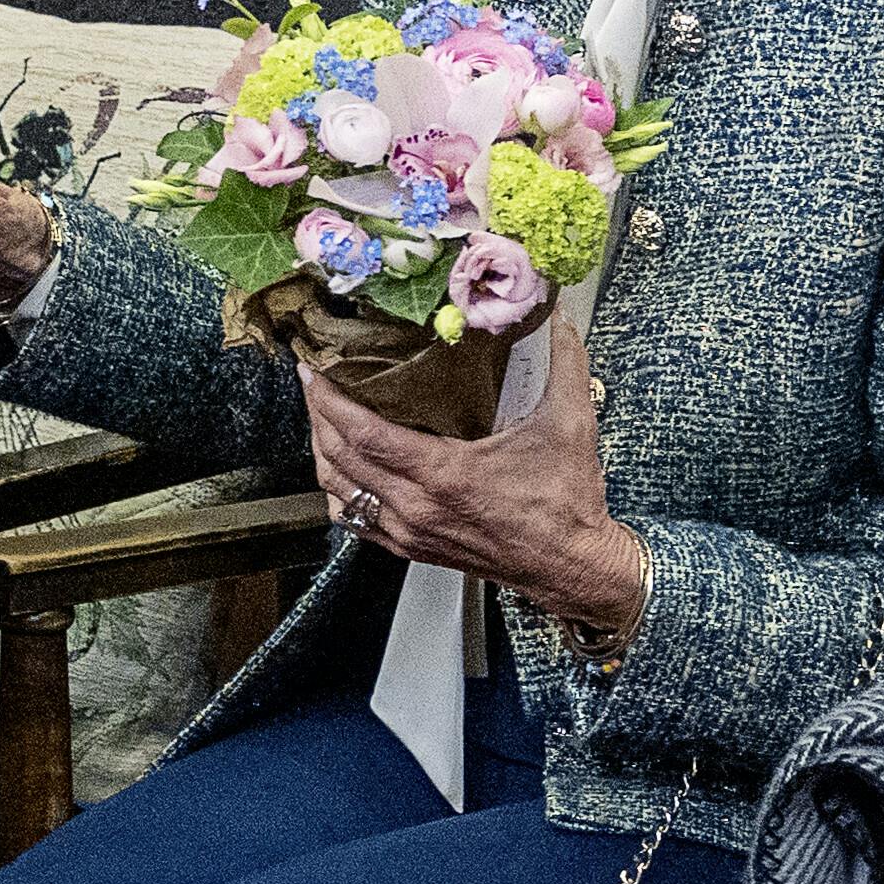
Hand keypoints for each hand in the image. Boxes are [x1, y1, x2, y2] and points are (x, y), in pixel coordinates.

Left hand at [301, 337, 647, 645]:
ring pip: (339, 490)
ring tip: (322, 417)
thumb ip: (565, 362)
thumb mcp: (570, 424)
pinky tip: (343, 467)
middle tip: (312, 381)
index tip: (313, 370)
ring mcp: (410, 531)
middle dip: (318, 416)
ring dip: (323, 452)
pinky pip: (355, 519)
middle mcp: (417, 507)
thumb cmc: (567, 505)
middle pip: (338, 458)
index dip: (328, 400)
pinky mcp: (412, 547)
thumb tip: (557, 316)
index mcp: (444, 475)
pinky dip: (340, 488)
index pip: (362, 434)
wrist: (571, 567)